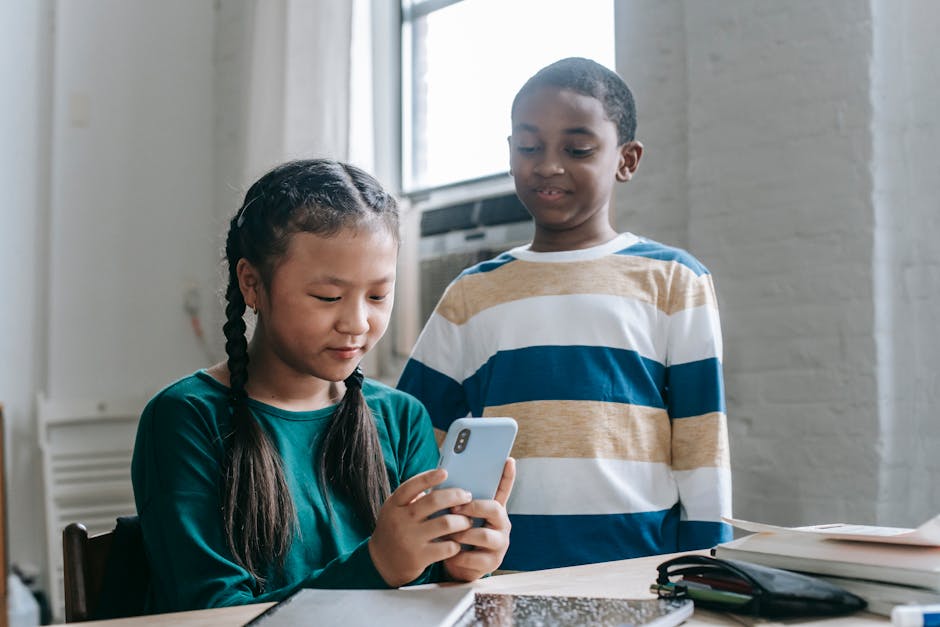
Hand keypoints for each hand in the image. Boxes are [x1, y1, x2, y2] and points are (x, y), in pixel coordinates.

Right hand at [368, 468, 474, 587]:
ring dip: (462, 521)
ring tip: (467, 521)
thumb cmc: (395, 530)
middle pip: (434, 501)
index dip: (428, 477)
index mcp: (393, 505)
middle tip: (466, 497)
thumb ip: (413, 498)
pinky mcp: (419, 558)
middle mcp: (400, 520)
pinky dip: (457, 543)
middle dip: (456, 496)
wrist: (381, 563)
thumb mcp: (395, 511)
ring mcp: (409, 539)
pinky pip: (447, 547)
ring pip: (446, 523)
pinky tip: (458, 542)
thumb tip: (442, 485)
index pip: (411, 486)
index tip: (445, 472)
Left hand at [443, 457, 515, 581]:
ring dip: (462, 534)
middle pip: (494, 509)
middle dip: (472, 507)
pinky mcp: (492, 563)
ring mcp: (500, 544)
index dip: (507, 475)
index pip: (503, 489)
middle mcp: (501, 524)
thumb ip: (458, 502)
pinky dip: (458, 555)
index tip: (508, 459)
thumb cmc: (457, 535)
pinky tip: (450, 555)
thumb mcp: (459, 517)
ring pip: (483, 534)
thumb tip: (445, 482)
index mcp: (493, 510)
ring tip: (448, 535)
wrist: (457, 566)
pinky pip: (474, 557)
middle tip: (454, 507)